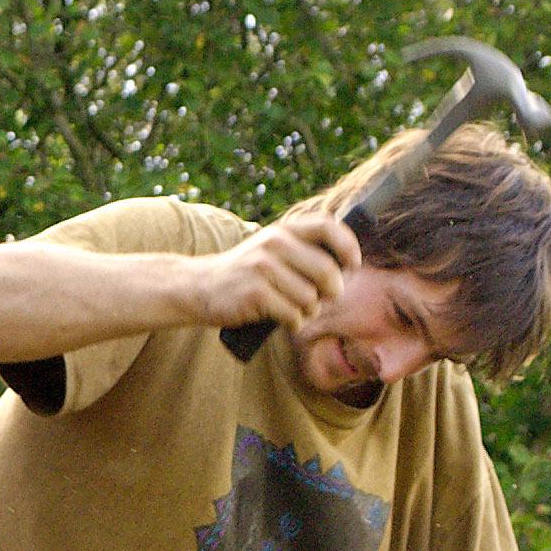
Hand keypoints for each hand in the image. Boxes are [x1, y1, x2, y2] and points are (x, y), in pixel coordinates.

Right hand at [192, 211, 359, 331]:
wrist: (198, 287)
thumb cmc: (245, 274)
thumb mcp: (271, 250)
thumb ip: (303, 251)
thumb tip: (346, 268)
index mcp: (283, 230)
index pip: (328, 227)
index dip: (348, 246)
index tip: (352, 265)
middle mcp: (274, 244)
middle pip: (327, 271)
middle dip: (332, 291)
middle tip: (325, 300)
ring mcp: (263, 268)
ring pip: (311, 298)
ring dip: (310, 312)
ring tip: (297, 311)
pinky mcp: (255, 294)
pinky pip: (293, 314)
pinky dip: (295, 323)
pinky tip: (286, 321)